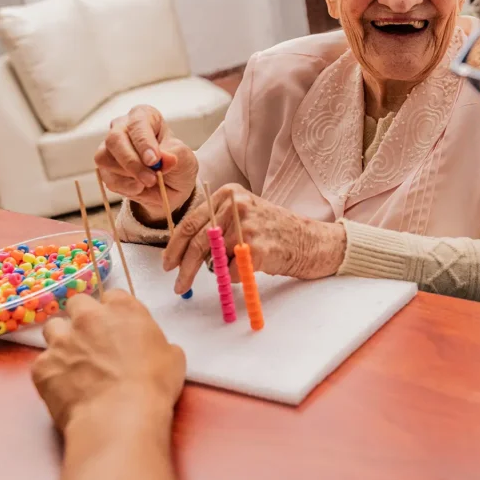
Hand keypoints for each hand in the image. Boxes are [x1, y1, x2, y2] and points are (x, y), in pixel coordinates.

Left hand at [31, 290, 185, 432]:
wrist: (120, 416)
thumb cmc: (153, 385)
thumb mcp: (172, 356)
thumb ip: (155, 342)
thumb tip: (149, 349)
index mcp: (122, 309)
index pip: (112, 295)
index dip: (114, 311)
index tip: (117, 327)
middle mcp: (88, 317)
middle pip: (77, 304)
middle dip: (82, 318)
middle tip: (92, 340)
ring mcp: (61, 341)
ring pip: (53, 328)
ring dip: (62, 340)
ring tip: (73, 362)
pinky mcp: (42, 367)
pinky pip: (42, 363)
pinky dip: (51, 373)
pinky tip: (65, 389)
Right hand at [95, 105, 198, 221]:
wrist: (172, 185)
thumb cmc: (177, 163)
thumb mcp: (185, 157)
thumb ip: (175, 155)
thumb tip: (164, 158)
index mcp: (143, 116)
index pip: (138, 124)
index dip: (144, 143)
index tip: (154, 161)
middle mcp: (122, 128)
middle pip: (115, 139)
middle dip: (133, 162)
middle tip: (151, 179)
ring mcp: (109, 148)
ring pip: (105, 159)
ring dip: (130, 176)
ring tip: (150, 182)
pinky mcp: (105, 169)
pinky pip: (108, 179)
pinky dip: (125, 187)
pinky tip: (140, 187)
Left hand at [162, 183, 346, 293]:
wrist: (310, 240)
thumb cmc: (274, 230)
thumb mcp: (243, 214)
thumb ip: (215, 225)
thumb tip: (182, 250)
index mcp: (228, 194)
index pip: (190, 222)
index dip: (174, 247)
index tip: (168, 264)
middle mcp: (236, 205)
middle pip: (197, 242)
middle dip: (184, 268)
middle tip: (178, 285)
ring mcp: (247, 226)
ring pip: (214, 259)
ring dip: (219, 271)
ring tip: (236, 267)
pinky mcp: (256, 248)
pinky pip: (232, 272)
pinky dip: (238, 276)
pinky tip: (255, 266)